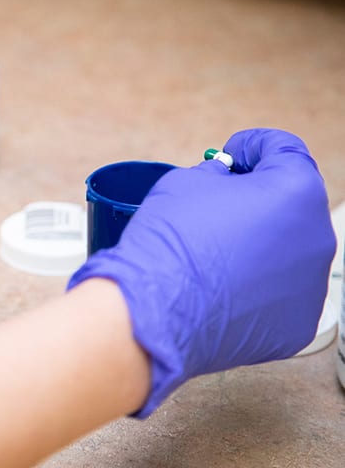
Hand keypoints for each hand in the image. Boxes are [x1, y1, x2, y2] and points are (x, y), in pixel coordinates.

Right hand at [68, 128, 335, 416]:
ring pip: (288, 251)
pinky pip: (279, 292)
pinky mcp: (295, 324)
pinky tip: (220, 285)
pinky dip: (256, 283)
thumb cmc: (169, 243)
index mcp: (296, 192)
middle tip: (219, 202)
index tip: (233, 155)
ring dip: (259, 242)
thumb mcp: (187, 182)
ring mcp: (310, 287)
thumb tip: (228, 184)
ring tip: (215, 251)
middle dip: (258, 196)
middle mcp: (317, 238)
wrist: (154, 311)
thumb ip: (220, 175)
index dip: (254, 146)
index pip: (286, 151)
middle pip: (291, 204)